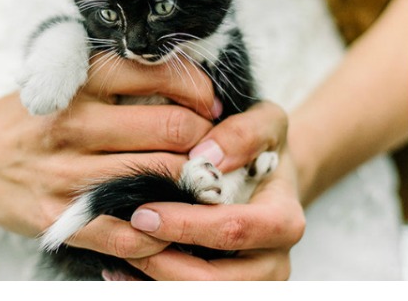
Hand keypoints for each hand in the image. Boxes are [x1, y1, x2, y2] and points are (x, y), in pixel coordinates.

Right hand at [0, 55, 218, 260]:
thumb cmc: (36, 116)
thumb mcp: (72, 77)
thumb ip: (129, 77)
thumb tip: (200, 90)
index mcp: (82, 81)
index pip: (163, 75)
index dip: (202, 91)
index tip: (210, 105)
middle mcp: (74, 124)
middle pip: (173, 128)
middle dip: (206, 140)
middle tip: (211, 148)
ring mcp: (65, 174)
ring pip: (159, 177)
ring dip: (191, 185)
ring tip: (199, 183)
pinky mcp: (57, 217)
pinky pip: (128, 232)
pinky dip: (160, 232)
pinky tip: (168, 222)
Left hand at [125, 102, 303, 279]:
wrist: (272, 180)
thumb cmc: (264, 149)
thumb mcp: (266, 124)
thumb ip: (244, 132)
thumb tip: (206, 155)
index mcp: (285, 222)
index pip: (233, 230)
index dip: (185, 225)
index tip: (143, 213)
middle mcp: (275, 263)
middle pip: (215, 282)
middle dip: (163, 262)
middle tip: (126, 236)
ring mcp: (255, 284)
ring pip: (201, 296)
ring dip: (156, 279)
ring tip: (122, 252)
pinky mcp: (232, 290)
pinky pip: (192, 297)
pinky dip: (153, 286)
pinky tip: (125, 270)